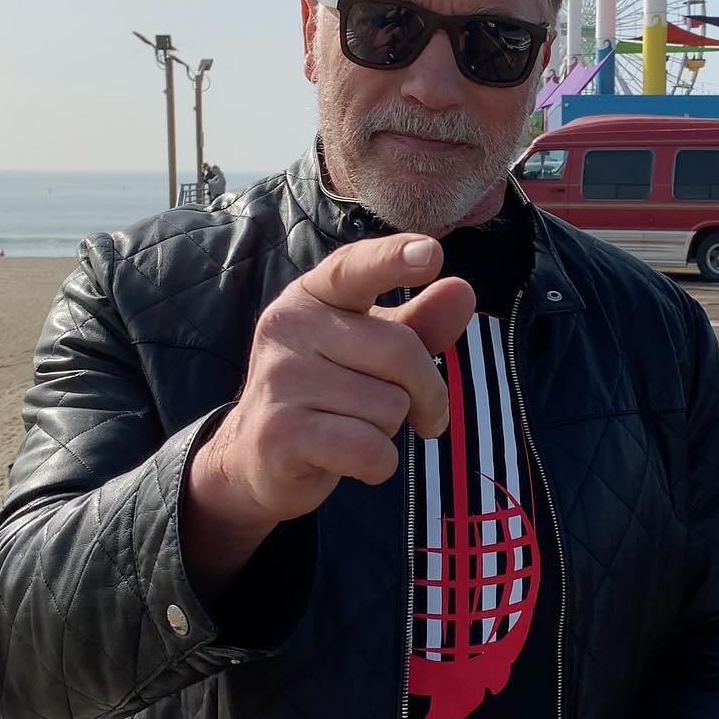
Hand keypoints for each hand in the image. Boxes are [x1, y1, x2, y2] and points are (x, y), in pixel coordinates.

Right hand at [185, 234, 474, 553]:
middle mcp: (289, 326)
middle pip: (400, 352)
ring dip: (389, 430)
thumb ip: (419, 322)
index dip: (393, 260)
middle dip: (426, 392)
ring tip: (354, 429)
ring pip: (390, 407)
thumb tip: (462, 291)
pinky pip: (370, 449)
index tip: (431, 254)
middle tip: (420, 414)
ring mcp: (279, 378)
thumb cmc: (328, 393)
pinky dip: (379, 464)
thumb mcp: (372, 350)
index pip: (356, 268)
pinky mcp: (280, 433)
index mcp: (313, 294)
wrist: (257, 459)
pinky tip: (351, 461)